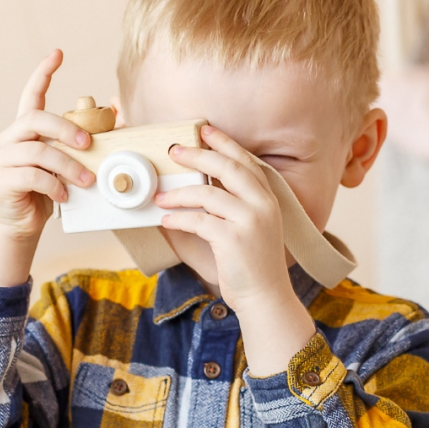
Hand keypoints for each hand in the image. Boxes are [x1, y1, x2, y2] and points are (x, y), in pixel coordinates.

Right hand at [0, 50, 94, 287]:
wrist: (18, 226)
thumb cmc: (44, 192)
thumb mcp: (64, 165)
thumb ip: (78, 145)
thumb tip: (114, 118)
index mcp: (25, 130)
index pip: (31, 94)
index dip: (43, 73)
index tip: (57, 54)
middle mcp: (9, 138)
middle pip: (36, 118)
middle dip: (66, 128)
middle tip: (89, 144)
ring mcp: (2, 159)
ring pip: (38, 150)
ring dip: (68, 165)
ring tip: (87, 180)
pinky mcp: (2, 181)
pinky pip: (32, 176)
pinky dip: (54, 186)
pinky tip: (65, 195)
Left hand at [155, 125, 315, 374]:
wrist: (266, 297)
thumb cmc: (252, 264)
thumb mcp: (250, 227)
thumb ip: (232, 205)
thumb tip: (196, 186)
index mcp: (268, 198)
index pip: (246, 161)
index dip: (224, 143)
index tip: (204, 130)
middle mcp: (262, 205)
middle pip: (228, 167)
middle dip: (198, 155)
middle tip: (175, 151)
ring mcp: (250, 221)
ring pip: (207, 193)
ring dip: (179, 192)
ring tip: (160, 196)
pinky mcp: (233, 240)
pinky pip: (198, 220)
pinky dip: (178, 219)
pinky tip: (165, 221)